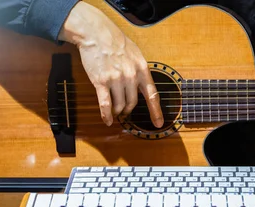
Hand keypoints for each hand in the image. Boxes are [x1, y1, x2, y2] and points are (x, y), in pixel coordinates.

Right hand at [59, 2, 163, 126]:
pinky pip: (105, 104)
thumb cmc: (116, 42)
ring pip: (119, 105)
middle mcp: (130, 76)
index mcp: (142, 69)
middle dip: (128, 110)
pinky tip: (107, 120)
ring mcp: (116, 79)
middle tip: (124, 111)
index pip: (152, 95)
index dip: (156, 111)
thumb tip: (142, 87)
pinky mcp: (101, 82)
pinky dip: (106, 115)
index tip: (158, 123)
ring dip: (117, 111)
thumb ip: (140, 71)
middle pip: (132, 103)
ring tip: (114, 111)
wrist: (97, 33)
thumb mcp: (135, 54)